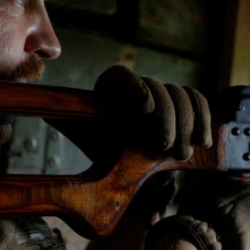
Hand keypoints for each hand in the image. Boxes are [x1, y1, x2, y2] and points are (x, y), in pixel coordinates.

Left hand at [51, 65, 211, 163]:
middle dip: (166, 118)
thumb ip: (71, 128)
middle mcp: (136, 88)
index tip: (144, 110)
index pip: (120, 76)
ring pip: (180, 94)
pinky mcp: (185, 104)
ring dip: (185, 124)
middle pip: (157, 87)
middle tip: (165, 147)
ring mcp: (163, 94)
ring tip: (181, 154)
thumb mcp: (87, 143)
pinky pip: (197, 99)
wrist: (134, 173)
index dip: (135, 88)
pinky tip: (202, 140)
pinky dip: (203, 118)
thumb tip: (46, 114)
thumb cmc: (107, 157)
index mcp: (108, 92)